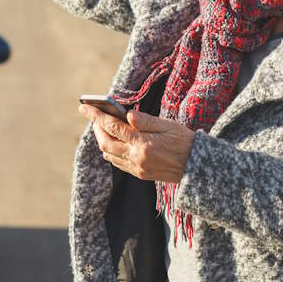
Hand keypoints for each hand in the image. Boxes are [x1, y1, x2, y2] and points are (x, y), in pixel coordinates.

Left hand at [79, 104, 195, 182]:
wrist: (197, 166)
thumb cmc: (184, 141)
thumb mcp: (167, 125)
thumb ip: (145, 121)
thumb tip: (126, 114)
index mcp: (143, 144)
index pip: (113, 127)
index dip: (96, 116)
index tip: (85, 107)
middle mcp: (137, 158)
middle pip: (105, 143)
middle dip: (96, 128)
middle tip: (93, 116)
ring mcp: (137, 168)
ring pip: (109, 154)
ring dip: (102, 140)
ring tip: (102, 126)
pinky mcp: (140, 174)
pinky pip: (118, 162)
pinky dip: (111, 150)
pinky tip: (114, 142)